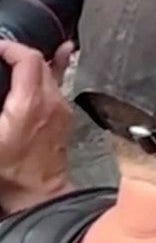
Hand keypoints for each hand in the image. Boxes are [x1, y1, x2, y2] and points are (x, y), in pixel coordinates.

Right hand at [0, 41, 72, 214]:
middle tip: (0, 51)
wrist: (37, 195)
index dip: (10, 47)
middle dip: (19, 51)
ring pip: (51, 71)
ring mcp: (60, 108)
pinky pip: (57, 84)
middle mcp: (50, 100)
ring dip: (34, 61)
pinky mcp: (63, 117)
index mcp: (29, 103)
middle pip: (41, 61)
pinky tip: (50, 63)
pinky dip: (48, 71)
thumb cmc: (8, 173)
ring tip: (17, 53)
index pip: (27, 59)